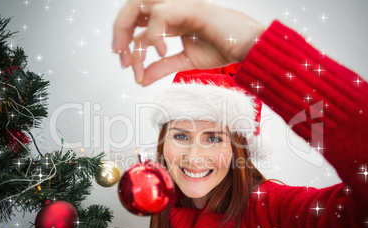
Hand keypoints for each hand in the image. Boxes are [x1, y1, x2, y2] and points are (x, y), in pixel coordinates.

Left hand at [112, 0, 264, 85]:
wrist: (247, 47)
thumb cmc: (223, 47)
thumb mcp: (185, 62)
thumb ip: (162, 67)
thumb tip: (141, 79)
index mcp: (171, 19)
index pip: (139, 25)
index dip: (128, 44)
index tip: (128, 67)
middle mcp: (172, 9)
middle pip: (133, 9)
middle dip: (120, 31)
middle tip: (119, 56)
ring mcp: (180, 5)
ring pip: (140, 4)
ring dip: (127, 29)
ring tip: (130, 54)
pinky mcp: (189, 7)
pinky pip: (161, 15)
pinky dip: (155, 35)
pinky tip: (160, 52)